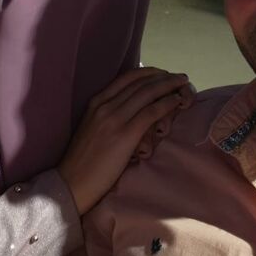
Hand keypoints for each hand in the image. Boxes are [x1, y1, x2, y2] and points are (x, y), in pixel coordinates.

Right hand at [58, 67, 193, 214]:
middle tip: (179, 77)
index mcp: (96, 101)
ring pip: (148, 93)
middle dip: (163, 77)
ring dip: (169, 86)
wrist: (72, 182)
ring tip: (183, 84)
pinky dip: (167, 103)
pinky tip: (177, 101)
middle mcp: (105, 105)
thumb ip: (108, 114)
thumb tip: (131, 110)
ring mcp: (115, 118)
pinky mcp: (125, 134)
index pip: (127, 78)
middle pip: (141, 83)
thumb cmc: (83, 160)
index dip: (149, 73)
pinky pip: (151, 112)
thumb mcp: (92, 127)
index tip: (162, 73)